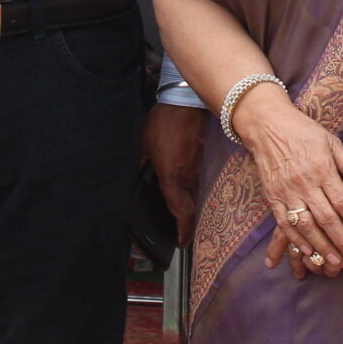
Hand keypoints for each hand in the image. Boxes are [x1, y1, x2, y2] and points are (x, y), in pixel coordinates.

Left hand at [142, 104, 206, 243]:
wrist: (187, 102)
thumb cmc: (164, 122)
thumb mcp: (143, 144)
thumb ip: (141, 163)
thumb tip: (137, 176)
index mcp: (172, 176)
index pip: (179, 211)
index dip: (182, 229)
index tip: (180, 241)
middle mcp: (188, 176)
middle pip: (191, 208)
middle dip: (188, 225)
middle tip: (182, 235)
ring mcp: (199, 168)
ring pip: (196, 196)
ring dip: (191, 208)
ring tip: (183, 216)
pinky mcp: (204, 158)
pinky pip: (199, 181)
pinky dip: (194, 190)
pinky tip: (187, 189)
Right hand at [235, 89, 342, 277]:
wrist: (267, 125)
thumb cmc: (303, 131)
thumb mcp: (330, 142)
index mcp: (322, 169)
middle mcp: (304, 182)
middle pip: (326, 218)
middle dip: (341, 242)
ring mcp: (286, 191)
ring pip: (306, 225)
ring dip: (321, 247)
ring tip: (334, 262)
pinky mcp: (272, 196)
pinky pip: (285, 223)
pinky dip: (297, 239)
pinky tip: (308, 251)